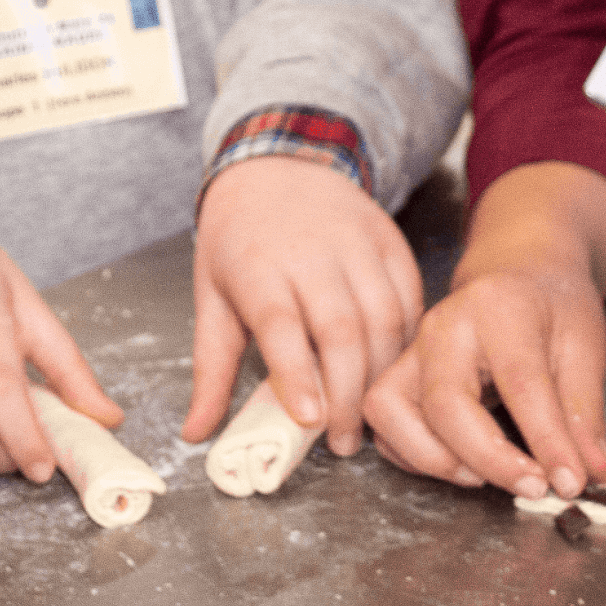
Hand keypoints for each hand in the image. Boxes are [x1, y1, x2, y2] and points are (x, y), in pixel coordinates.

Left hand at [183, 157, 421, 456]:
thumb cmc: (240, 241)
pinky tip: (396, 374)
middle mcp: (311, 252)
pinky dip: (408, 343)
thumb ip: (210, 369)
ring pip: (385, 318)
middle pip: (341, 330)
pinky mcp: (390, 241)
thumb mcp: (212, 297)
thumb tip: (194, 433)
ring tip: (369, 418)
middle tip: (342, 441)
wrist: (279, 165)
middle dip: (347, 393)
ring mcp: (357, 243)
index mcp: (258, 265)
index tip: (310, 419)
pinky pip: (411, 299)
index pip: (281, 324)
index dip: (298, 373)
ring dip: (383, 376)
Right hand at [364, 163, 605, 497]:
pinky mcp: (396, 375)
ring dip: (437, 461)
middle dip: (489, 460)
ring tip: (487, 478)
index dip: (546, 441)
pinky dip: (415, 456)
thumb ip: (584, 411)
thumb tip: (592, 472)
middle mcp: (443, 327)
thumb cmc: (549, 305)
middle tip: (535, 488)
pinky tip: (460, 463)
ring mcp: (411, 351)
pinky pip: (385, 427)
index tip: (571, 481)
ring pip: (392, 415)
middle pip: (446, 404)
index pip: (521, 382)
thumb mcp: (584, 345)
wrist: (516, 272)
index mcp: (499, 308)